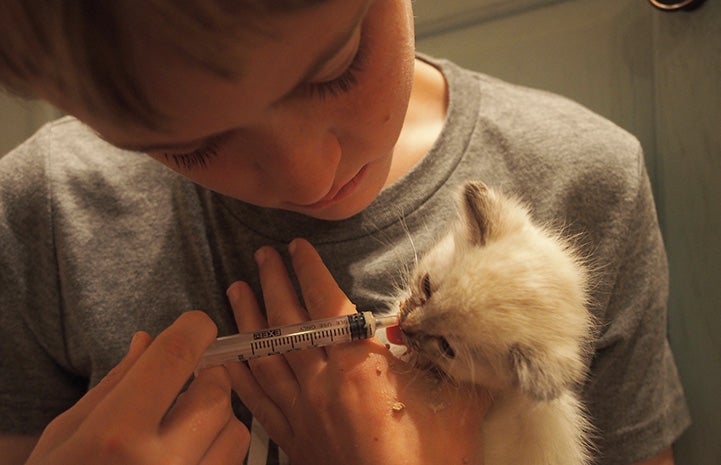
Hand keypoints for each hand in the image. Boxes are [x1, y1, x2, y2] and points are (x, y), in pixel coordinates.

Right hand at [25, 312, 249, 464]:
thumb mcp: (67, 434)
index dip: (193, 329)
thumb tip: (149, 340)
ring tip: (183, 426)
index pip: (175, 357)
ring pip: (236, 431)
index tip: (195, 327)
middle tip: (185, 382)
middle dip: (206, 377)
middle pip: (217, 394)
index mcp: (117, 436)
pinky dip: (217, 451)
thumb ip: (115, 384)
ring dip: (217, 418)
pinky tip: (186, 454)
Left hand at [226, 238, 489, 464]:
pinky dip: (237, 373)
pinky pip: (255, 400)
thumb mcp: (458, 400)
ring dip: (248, 318)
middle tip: (262, 255)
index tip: (297, 246)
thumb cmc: (433, 458)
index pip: (325, 306)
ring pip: (263, 355)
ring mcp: (299, 412)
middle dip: (273, 283)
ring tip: (235, 288)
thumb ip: (454, 355)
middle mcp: (320, 385)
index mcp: (358, 369)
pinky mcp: (291, 438)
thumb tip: (464, 323)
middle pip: (287, 323)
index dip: (309, 271)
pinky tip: (225, 355)